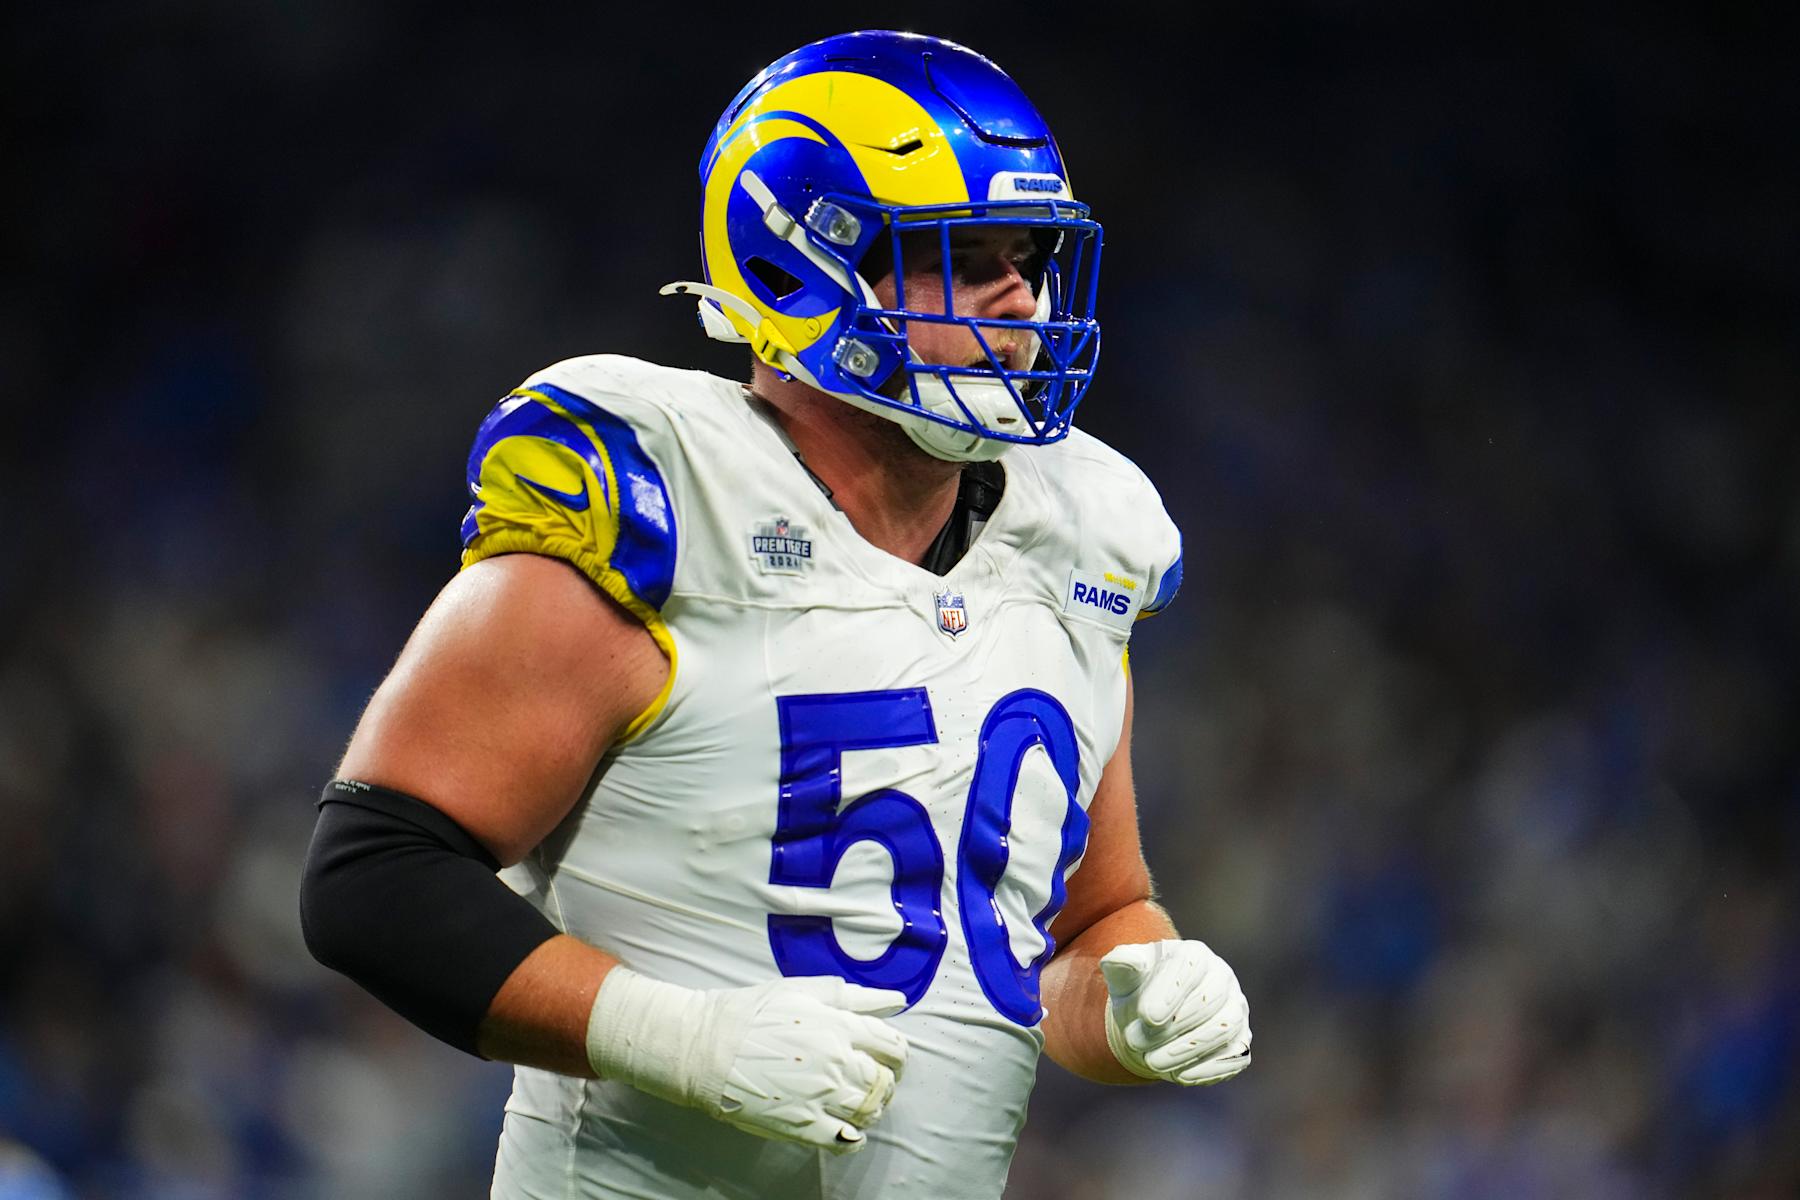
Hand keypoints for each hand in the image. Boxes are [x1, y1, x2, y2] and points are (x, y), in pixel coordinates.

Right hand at [713, 977, 909, 1152]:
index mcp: (839, 1026)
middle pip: (886, 1081)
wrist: (706, 1047)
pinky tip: (847, 1129)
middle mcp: (837, 1062)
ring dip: (872, 1108)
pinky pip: (847, 1141)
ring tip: (857, 1102)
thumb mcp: (802, 991)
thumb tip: (896, 1001)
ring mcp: (821, 1097)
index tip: (888, 1056)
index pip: (893, 1046)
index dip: (897, 1053)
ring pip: (870, 1110)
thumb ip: (852, 997)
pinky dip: (855, 1137)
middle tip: (873, 1080)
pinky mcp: (803, 1126)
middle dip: (887, 1081)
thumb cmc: (750, 1013)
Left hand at [1100, 940, 1250, 1085]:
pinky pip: (1235, 1056)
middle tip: (1135, 1042)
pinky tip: (1178, 1075)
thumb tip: (1124, 960)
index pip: (1190, 966)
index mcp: (1194, 955)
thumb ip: (1121, 965)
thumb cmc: (1139, 993)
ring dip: (1187, 1049)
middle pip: (1209, 1000)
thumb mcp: (1123, 977)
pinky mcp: (1240, 1042)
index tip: (1146, 1016)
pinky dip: (1208, 1068)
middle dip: (1172, 1026)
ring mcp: (1235, 1010)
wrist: (1151, 1022)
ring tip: (1151, 1063)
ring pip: (1224, 1028)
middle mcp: (1221, 978)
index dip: (1170, 991)